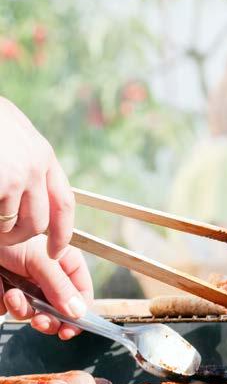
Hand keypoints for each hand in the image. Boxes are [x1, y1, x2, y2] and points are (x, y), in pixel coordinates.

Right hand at [0, 97, 74, 258]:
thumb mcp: (12, 132)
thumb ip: (27, 159)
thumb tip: (33, 191)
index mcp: (43, 154)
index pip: (64, 203)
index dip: (62, 232)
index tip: (57, 251)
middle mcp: (36, 165)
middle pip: (38, 222)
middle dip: (19, 237)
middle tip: (3, 239)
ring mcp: (16, 175)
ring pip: (11, 224)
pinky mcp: (0, 183)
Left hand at [0, 236, 92, 339]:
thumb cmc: (9, 239)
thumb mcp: (40, 260)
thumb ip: (60, 287)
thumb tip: (79, 313)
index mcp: (66, 265)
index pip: (81, 295)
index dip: (78, 314)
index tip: (67, 330)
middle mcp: (49, 278)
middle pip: (59, 310)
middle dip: (47, 318)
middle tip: (39, 322)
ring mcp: (28, 287)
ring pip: (33, 313)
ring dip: (21, 308)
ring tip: (10, 294)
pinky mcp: (8, 293)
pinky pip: (10, 309)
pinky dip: (2, 302)